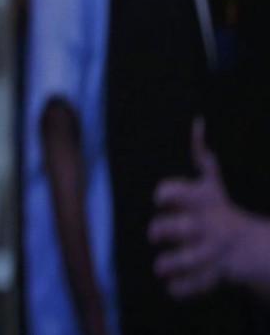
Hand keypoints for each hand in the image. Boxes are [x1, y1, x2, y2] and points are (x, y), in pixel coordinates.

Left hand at [148, 118, 247, 297]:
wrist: (253, 249)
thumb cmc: (219, 210)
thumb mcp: (212, 183)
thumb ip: (201, 156)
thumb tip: (198, 121)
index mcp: (204, 202)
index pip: (182, 194)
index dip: (170, 195)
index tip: (161, 198)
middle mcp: (208, 227)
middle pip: (181, 228)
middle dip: (164, 230)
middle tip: (156, 233)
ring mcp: (211, 253)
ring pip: (187, 260)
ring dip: (169, 263)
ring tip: (161, 265)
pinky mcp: (213, 277)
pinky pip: (195, 286)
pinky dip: (182, 288)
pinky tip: (173, 285)